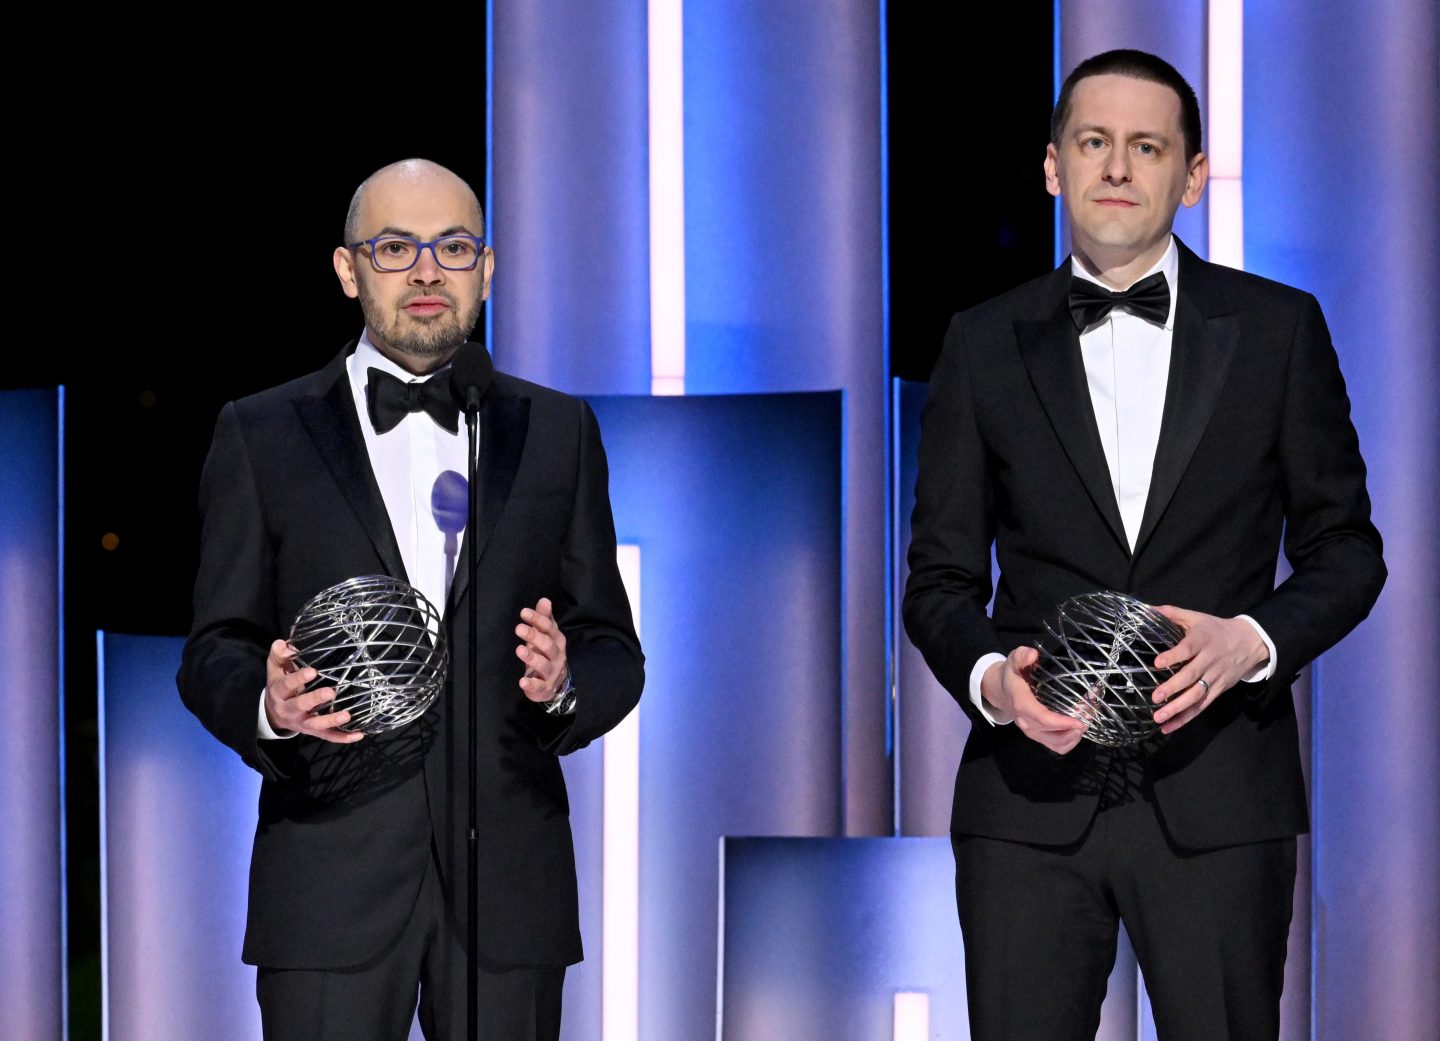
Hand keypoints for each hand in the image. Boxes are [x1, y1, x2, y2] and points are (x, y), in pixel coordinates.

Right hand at [263, 639, 362, 742]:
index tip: (312, 672)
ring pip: (315, 725)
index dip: (298, 679)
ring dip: (331, 721)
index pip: (287, 685)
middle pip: (301, 706)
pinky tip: (359, 734)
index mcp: (279, 691)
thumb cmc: (280, 684)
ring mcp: (302, 723)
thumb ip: (279, 655)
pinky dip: (343, 737)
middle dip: (315, 699)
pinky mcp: (313, 732)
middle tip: (331, 692)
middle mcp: (290, 709)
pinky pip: (328, 737)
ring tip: (347, 715)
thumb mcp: (275, 668)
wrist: (273, 714)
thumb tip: (285, 645)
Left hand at [515, 597, 568, 702]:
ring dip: (532, 657)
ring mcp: (552, 672)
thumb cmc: (546, 654)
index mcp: (557, 641)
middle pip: (548, 645)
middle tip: (518, 628)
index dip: (538, 620)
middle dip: (534, 636)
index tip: (523, 613)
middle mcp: (557, 656)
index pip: (550, 628)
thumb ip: (544, 619)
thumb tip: (544, 600)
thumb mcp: (546, 636)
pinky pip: (538, 686)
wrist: (556, 684)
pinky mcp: (544, 688)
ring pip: (543, 664)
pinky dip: (531, 684)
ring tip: (519, 650)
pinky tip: (522, 681)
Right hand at [981, 646, 1086, 754]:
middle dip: (1076, 727)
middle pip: (1055, 734)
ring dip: (1075, 736)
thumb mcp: (1013, 661)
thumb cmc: (1011, 675)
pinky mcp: (1038, 736)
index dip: (1063, 723)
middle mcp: (1027, 723)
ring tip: (1087, 719)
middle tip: (1090, 711)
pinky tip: (1078, 727)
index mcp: (1022, 704)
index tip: (1080, 721)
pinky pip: (1057, 746)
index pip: (1043, 719)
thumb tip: (1033, 654)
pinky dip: (1071, 741)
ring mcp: (1033, 732)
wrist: (1000, 690)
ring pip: (1058, 744)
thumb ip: (1021, 656)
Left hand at [1149, 606, 1269, 734]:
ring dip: (1178, 709)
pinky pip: (1202, 707)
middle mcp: (1209, 661)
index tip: (1158, 663)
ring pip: (1197, 696)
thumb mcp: (1196, 617)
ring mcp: (1215, 678)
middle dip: (1173, 688)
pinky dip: (1186, 718)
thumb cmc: (1216, 629)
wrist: (1250, 642)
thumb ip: (1172, 613)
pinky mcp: (1218, 690)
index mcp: (1202, 641)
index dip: (1174, 656)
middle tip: (1155, 698)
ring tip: (1159, 718)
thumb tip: (1148, 609)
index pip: (1187, 649)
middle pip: (1191, 676)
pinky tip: (1169, 727)